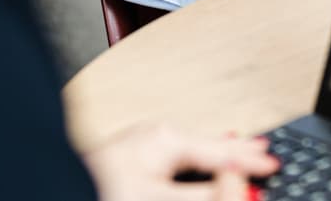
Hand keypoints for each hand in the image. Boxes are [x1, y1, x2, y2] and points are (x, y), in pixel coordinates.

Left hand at [82, 123, 278, 200]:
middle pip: (209, 146)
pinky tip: (200, 168)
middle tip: (266, 156)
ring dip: (217, 157)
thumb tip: (235, 185)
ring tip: (242, 157)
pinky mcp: (134, 156)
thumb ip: (202, 195)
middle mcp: (156, 135)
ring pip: (193, 151)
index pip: (220, 152)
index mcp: (165, 138)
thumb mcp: (157, 196)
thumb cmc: (99, 185)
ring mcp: (144, 144)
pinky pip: (177, 157)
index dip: (249, 161)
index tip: (273, 165)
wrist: (57, 180)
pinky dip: (196, 163)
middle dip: (237, 153)